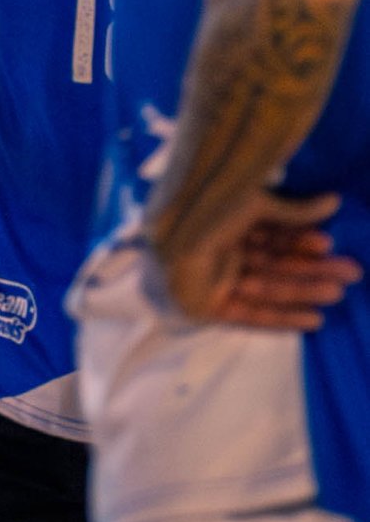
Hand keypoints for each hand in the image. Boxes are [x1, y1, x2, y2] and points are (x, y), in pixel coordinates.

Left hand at [157, 189, 362, 329]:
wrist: (169, 234)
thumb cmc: (208, 208)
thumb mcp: (254, 202)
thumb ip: (293, 211)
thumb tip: (334, 201)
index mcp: (226, 222)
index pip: (272, 236)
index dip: (301, 241)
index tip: (330, 244)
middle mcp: (222, 250)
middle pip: (276, 264)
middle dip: (312, 269)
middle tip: (351, 274)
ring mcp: (216, 278)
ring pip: (269, 288)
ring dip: (304, 292)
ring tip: (338, 293)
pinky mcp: (210, 307)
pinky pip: (252, 316)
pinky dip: (282, 318)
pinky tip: (312, 320)